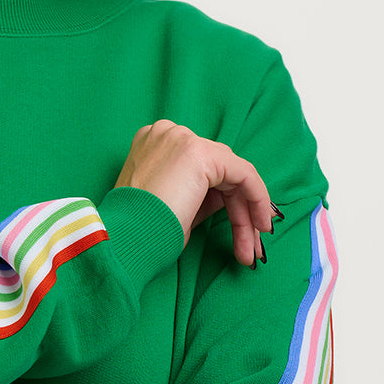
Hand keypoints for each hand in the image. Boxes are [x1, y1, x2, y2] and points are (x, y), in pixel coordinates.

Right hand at [114, 121, 273, 266]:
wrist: (124, 237)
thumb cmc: (140, 229)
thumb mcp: (170, 204)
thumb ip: (198, 192)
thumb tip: (228, 199)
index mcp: (152, 143)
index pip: (202, 167)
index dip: (224, 200)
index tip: (239, 229)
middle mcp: (167, 134)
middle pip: (219, 170)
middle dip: (238, 211)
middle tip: (248, 246)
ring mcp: (183, 140)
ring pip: (232, 174)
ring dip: (247, 213)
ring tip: (251, 249)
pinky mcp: (200, 153)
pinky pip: (243, 173)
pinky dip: (257, 198)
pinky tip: (259, 224)